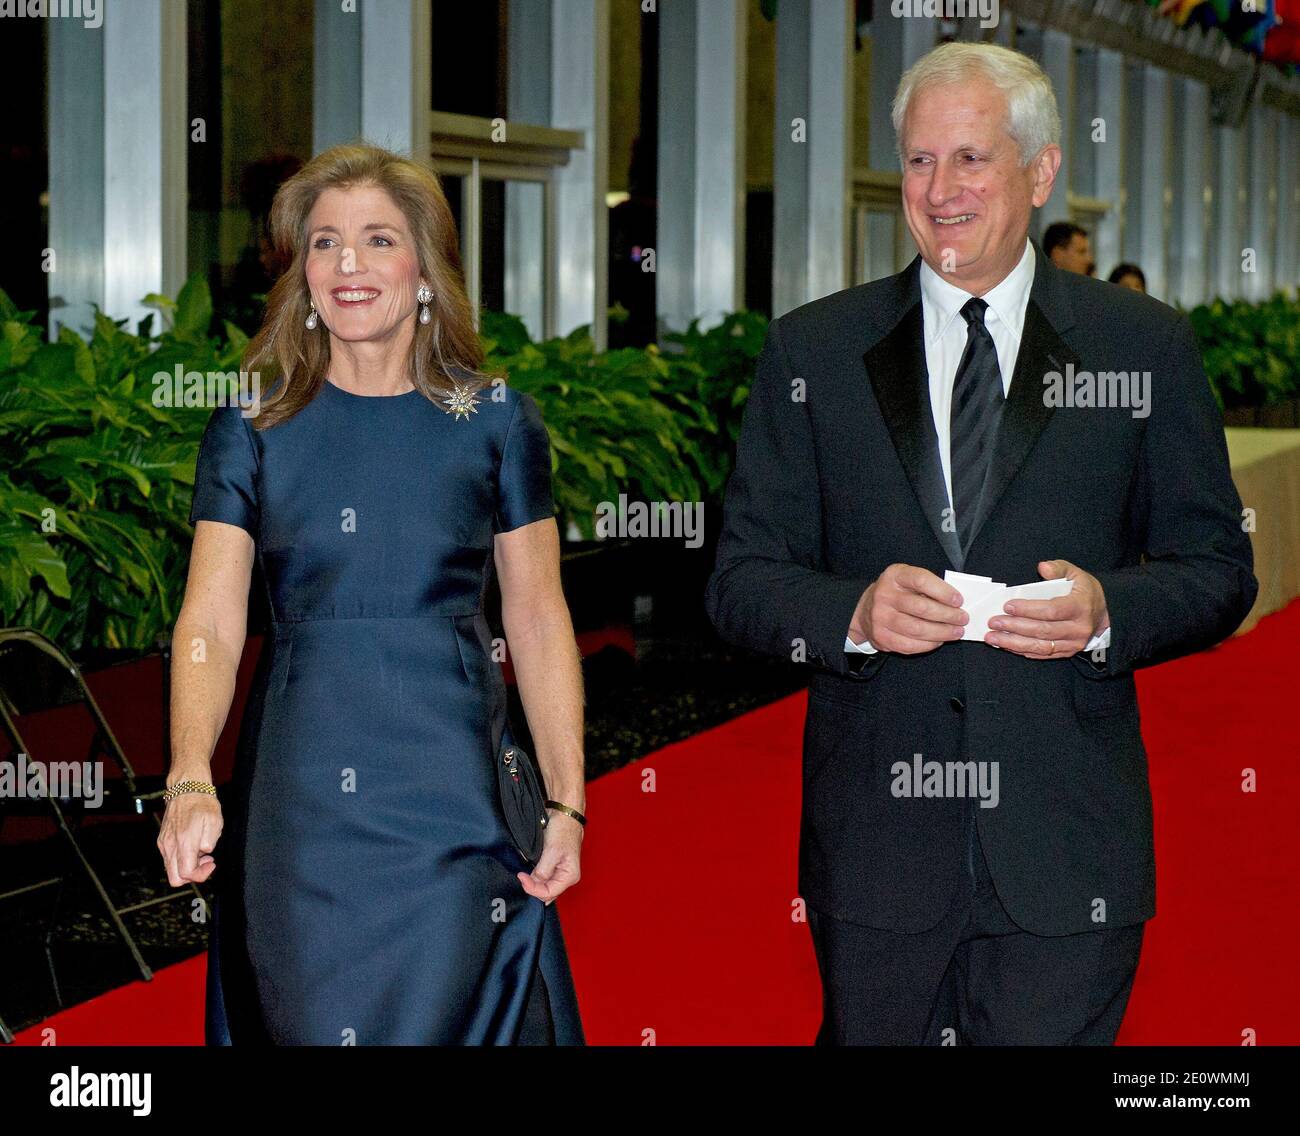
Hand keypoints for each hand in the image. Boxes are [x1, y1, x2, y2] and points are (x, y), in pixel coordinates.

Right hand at [157, 793, 222, 885]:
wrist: (186, 788)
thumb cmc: (202, 803)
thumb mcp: (215, 822)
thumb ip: (210, 842)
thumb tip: (204, 852)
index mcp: (184, 842)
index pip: (187, 874)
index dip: (202, 874)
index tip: (212, 863)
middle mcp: (169, 845)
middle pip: (175, 878)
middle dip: (192, 875)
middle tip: (205, 861)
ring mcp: (163, 843)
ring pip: (171, 869)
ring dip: (186, 866)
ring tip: (200, 852)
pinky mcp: (162, 840)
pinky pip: (169, 859)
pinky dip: (181, 859)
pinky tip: (192, 846)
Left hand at [517, 809, 582, 904]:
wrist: (564, 814)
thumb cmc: (563, 829)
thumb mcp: (552, 851)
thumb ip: (543, 870)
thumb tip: (534, 882)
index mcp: (570, 876)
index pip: (549, 893)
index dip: (533, 889)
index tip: (521, 877)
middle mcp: (566, 876)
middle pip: (546, 892)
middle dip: (532, 887)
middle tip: (521, 876)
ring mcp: (559, 871)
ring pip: (543, 886)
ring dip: (533, 882)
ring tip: (523, 874)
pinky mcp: (553, 864)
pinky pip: (542, 877)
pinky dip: (534, 876)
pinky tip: (528, 871)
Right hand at [849, 563, 966, 654]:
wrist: (866, 610)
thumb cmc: (897, 592)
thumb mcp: (908, 579)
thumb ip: (928, 586)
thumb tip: (956, 603)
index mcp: (894, 576)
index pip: (921, 581)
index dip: (943, 592)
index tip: (958, 600)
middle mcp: (884, 595)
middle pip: (921, 608)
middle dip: (947, 615)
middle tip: (962, 618)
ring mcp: (880, 617)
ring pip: (917, 629)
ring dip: (942, 632)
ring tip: (956, 632)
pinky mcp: (881, 637)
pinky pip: (909, 645)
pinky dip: (928, 644)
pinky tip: (939, 640)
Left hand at [986, 559, 1108, 658]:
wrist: (1105, 614)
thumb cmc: (1085, 592)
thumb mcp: (1076, 574)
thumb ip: (1059, 568)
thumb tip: (1042, 567)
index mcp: (1080, 607)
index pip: (1051, 611)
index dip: (1028, 609)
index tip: (1007, 606)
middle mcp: (1078, 628)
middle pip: (1042, 630)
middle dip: (1014, 627)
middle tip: (993, 622)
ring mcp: (1072, 643)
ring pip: (1040, 646)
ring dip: (1013, 643)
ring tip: (992, 637)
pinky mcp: (1066, 652)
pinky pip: (1041, 654)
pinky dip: (1021, 651)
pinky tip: (1005, 645)